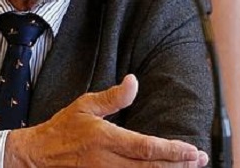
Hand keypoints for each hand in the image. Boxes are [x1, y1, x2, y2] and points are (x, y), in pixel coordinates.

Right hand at [5, 75, 207, 166]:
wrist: (40, 154)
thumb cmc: (63, 128)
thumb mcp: (86, 105)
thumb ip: (113, 97)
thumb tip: (134, 81)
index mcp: (106, 139)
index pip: (146, 148)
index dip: (172, 151)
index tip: (193, 150)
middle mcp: (109, 161)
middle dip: (178, 165)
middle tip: (199, 159)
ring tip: (189, 167)